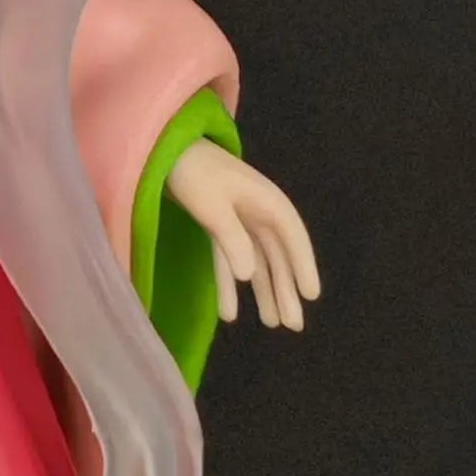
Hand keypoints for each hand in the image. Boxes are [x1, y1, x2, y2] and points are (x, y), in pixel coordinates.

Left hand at [165, 139, 320, 330]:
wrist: (163, 149)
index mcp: (265, 201)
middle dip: (285, 289)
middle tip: (293, 326)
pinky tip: (228, 313)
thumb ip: (232, 239)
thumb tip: (250, 276)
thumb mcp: (212, 205)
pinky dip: (229, 283)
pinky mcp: (218, 225)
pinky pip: (228, 259)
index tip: (311, 295)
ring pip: (256, 261)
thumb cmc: (192, 172)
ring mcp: (238, 219)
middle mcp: (258, 211)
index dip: (303, 264)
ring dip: (263, 291)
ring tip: (271, 324)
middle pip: (276, 255)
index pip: (292, 236)